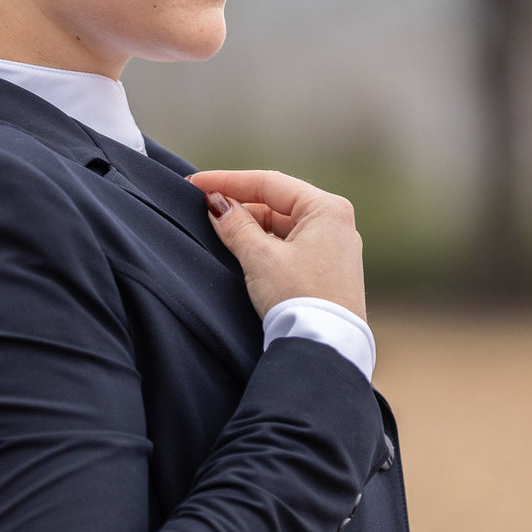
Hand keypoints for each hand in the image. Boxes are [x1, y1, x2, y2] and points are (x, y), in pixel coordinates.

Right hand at [187, 169, 366, 322]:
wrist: (326, 349)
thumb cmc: (300, 299)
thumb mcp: (260, 258)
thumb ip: (235, 226)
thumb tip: (217, 205)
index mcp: (327, 210)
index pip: (269, 183)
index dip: (228, 182)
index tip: (196, 184)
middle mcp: (336, 224)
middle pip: (277, 203)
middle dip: (239, 205)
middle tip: (203, 207)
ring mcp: (334, 249)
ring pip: (282, 226)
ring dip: (251, 227)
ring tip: (218, 229)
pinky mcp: (328, 273)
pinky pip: (290, 247)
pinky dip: (265, 245)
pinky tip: (242, 250)